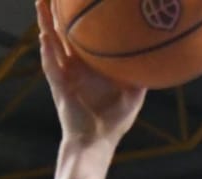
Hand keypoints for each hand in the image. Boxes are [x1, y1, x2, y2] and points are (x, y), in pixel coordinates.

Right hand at [36, 0, 143, 146]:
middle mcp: (74, 66)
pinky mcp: (59, 86)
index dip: (79, 17)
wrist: (97, 142)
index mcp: (89, 64)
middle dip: (58, 12)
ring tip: (40, 3)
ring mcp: (64, 74)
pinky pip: (51, 66)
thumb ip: (142, 74)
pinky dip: (47, 51)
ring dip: (45, 24)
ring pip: (52, 43)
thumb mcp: (134, 93)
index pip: (82, 34)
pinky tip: (44, 37)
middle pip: (63, 32)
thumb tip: (160, 55)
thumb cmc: (114, 121)